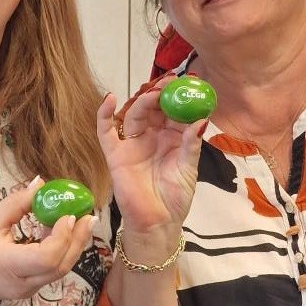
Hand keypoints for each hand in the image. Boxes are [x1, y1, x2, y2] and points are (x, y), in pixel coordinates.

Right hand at [0, 177, 96, 304]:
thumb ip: (18, 203)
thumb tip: (41, 184)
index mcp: (7, 265)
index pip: (46, 258)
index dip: (62, 237)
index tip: (68, 215)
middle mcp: (21, 284)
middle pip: (61, 266)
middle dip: (78, 240)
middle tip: (89, 216)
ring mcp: (27, 291)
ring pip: (59, 271)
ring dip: (72, 245)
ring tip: (78, 221)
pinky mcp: (29, 290)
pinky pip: (51, 272)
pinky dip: (61, 252)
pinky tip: (61, 232)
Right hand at [97, 87, 203, 234]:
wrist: (158, 223)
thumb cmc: (175, 197)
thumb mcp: (189, 168)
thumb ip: (191, 144)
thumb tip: (201, 120)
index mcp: (171, 138)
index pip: (173, 111)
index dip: (179, 96)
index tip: (187, 82)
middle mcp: (151, 137)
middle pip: (153, 108)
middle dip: (161, 93)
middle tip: (171, 82)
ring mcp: (132, 144)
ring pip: (134, 115)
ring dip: (143, 102)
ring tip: (154, 94)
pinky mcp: (115, 154)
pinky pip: (106, 132)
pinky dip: (104, 114)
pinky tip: (109, 98)